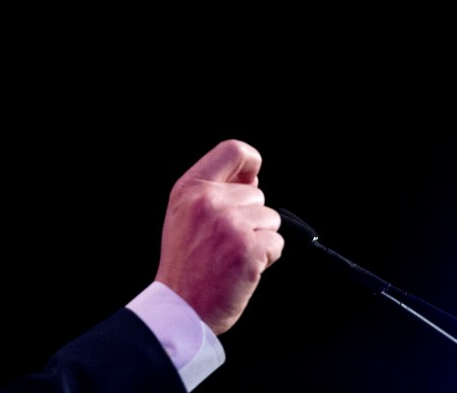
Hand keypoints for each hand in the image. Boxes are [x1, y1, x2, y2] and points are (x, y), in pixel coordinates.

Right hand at [155, 139, 283, 334]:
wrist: (180, 307)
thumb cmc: (184, 264)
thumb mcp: (184, 214)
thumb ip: (213, 190)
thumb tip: (251, 178)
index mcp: (190, 188)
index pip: (233, 150)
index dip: (250, 162)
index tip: (251, 179)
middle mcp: (209, 201)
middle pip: (258, 194)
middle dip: (251, 217)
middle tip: (225, 240)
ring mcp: (230, 223)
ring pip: (270, 219)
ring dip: (259, 238)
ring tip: (231, 254)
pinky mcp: (249, 248)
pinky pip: (277, 243)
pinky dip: (266, 257)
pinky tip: (241, 267)